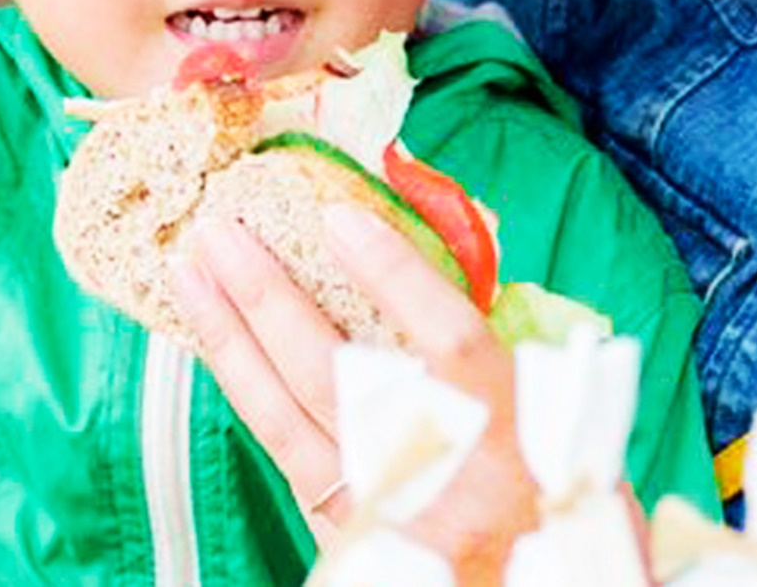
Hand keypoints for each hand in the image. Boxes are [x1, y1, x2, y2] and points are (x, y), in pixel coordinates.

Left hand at [172, 204, 539, 580]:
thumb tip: (430, 284)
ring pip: (289, 415)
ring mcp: (382, 509)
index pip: (448, 337)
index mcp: (512, 435)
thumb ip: (505, 361)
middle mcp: (440, 472)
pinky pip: (284, 453)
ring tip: (191, 274)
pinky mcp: (347, 537)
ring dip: (234, 338)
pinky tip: (220, 350)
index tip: (338, 218)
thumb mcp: (565, 431)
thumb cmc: (561, 512)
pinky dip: (248, 395)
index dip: (392, 273)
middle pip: (336, 373)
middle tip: (220, 231)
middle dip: (270, 296)